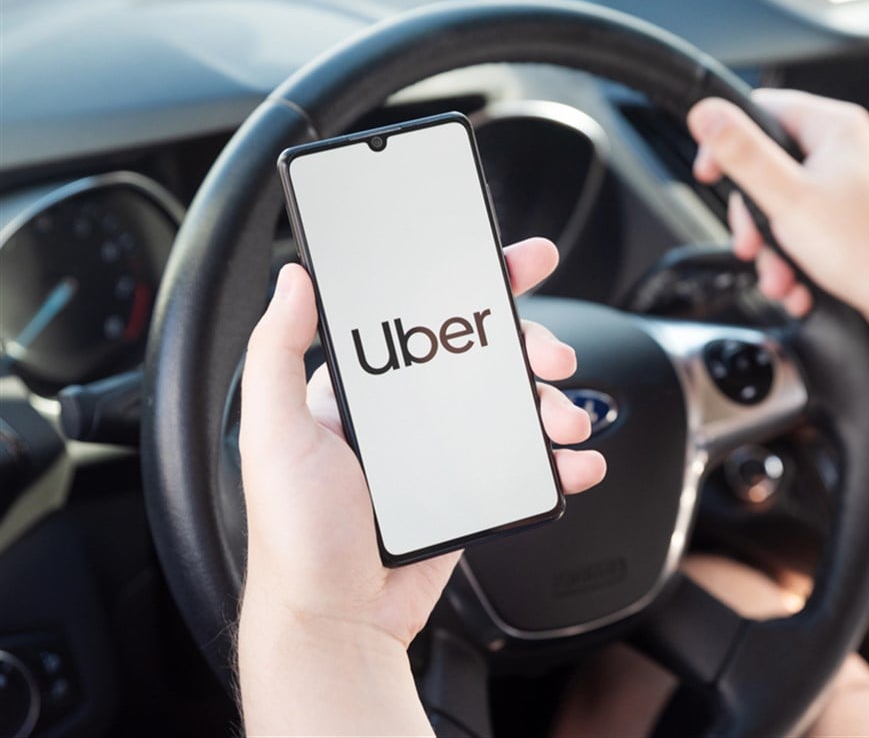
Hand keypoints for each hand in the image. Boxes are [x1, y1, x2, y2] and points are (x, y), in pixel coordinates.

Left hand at [238, 237, 605, 648]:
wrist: (338, 622)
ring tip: (566, 423)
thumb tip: (295, 280)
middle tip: (552, 356)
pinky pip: (527, 463)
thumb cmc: (296, 536)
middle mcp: (409, 412)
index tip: (515, 263)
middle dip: (531, 345)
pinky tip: (576, 463)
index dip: (474, 283)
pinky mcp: (473, 491)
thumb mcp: (275, 435)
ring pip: (517, 406)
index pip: (424, 315)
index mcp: (366, 387)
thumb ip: (276, 352)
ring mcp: (446, 452)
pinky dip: (562, 460)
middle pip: (487, 356)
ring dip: (554, 402)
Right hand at [688, 90, 868, 337]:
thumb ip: (743, 154)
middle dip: (754, 219)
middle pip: (768, 168)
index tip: (710, 173)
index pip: (762, 110)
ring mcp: (849, 186)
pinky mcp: (851, 220)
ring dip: (772, 249)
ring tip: (780, 277)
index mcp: (835, 129)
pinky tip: (798, 284)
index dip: (727, 143)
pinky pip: (805, 230)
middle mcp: (845, 151)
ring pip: (784, 207)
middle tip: (751, 244)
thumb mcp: (789, 199)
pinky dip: (795, 260)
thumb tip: (707, 113)